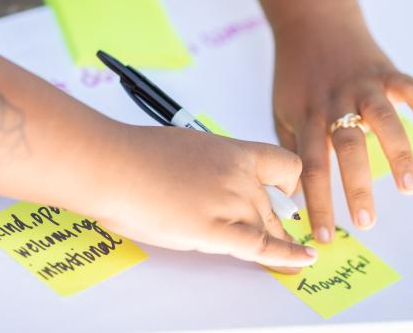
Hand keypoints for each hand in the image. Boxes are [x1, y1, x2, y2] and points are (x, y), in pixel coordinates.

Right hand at [93, 124, 316, 271]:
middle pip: (272, 206)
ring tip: (289, 259)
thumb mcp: (182, 148)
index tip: (288, 195)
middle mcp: (237, 175)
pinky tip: (300, 263)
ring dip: (275, 244)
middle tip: (276, 236)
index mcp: (230, 152)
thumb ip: (204, 167)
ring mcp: (228, 202)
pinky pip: (260, 247)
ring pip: (265, 228)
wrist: (113, 164)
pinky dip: (284, 258)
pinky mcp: (213, 230)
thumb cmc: (134, 155)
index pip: (281, 164)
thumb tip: (203, 182)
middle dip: (274, 225)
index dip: (288, 183)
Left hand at [272, 17, 412, 242]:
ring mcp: (361, 84)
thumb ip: (293, 147)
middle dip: (355, 187)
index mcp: (307, 116)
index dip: (317, 202)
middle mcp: (334, 102)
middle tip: (366, 222)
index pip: (310, 166)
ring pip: (381, 120)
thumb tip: (298, 192)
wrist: (311, 22)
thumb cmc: (295, 74)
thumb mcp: (282, 110)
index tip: (325, 235)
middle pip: (345, 148)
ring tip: (409, 187)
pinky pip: (410, 89)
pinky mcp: (385, 69)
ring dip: (397, 154)